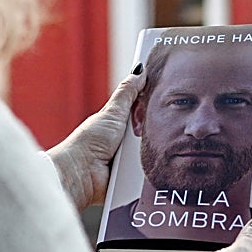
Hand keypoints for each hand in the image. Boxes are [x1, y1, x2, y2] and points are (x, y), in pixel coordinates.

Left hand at [45, 67, 145, 211]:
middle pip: (153, 133)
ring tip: (151, 149)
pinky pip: (149, 173)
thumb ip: (128, 93)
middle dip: (158, 131)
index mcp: (120, 125)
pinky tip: (153, 166)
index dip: (156, 109)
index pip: (145, 114)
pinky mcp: (131, 180)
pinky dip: (151, 170)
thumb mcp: (113, 112)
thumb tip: (140, 71)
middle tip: (158, 128)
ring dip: (154, 152)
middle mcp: (125, 143)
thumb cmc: (90, 141)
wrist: (81, 173)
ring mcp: (128, 162)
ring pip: (154, 153)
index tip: (170, 100)